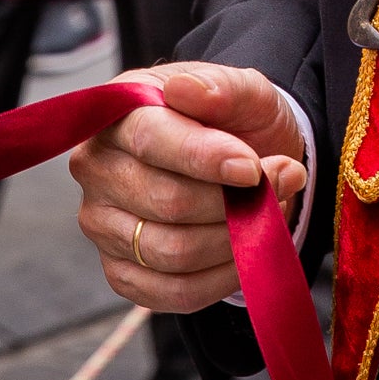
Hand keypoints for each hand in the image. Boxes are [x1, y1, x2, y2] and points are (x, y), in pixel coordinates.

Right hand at [68, 63, 308, 313]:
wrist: (242, 162)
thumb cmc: (235, 122)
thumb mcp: (245, 92)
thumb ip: (222, 88)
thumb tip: (185, 89)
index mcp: (118, 114)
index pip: (151, 140)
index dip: (205, 158)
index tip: (252, 169)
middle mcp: (97, 170)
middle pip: (168, 202)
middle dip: (235, 201)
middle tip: (281, 182)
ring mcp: (102, 225)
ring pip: (174, 252)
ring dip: (235, 239)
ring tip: (266, 214)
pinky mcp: (121, 271)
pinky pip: (175, 291)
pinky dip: (223, 278)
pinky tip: (246, 249)